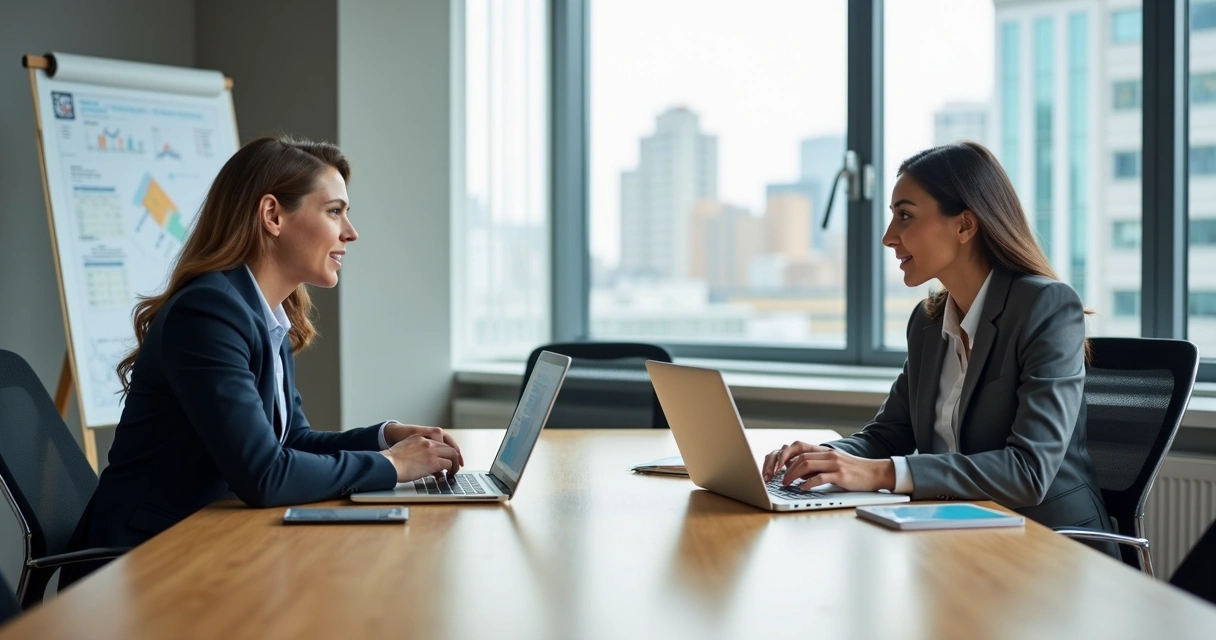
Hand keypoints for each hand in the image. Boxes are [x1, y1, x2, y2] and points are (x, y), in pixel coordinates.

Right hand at [384, 422, 463, 467]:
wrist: (389, 464)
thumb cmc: (391, 461)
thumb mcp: (404, 448)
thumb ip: (415, 450)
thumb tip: (421, 461)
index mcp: (420, 437)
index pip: (439, 441)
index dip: (446, 449)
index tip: (449, 456)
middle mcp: (427, 441)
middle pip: (448, 446)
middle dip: (454, 456)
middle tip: (455, 465)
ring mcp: (431, 450)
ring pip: (452, 454)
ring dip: (454, 464)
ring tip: (453, 471)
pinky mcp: (433, 461)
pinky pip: (448, 464)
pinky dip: (451, 470)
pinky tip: (449, 474)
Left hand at [762, 441, 894, 492]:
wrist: (875, 472)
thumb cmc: (853, 471)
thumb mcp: (832, 464)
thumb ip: (815, 465)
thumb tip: (794, 471)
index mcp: (824, 451)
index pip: (798, 447)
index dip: (784, 455)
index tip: (775, 467)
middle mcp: (828, 454)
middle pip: (800, 457)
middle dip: (785, 468)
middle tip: (778, 480)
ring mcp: (834, 464)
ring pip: (806, 464)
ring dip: (792, 475)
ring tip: (786, 485)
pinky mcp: (841, 475)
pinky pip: (820, 478)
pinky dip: (808, 484)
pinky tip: (802, 489)